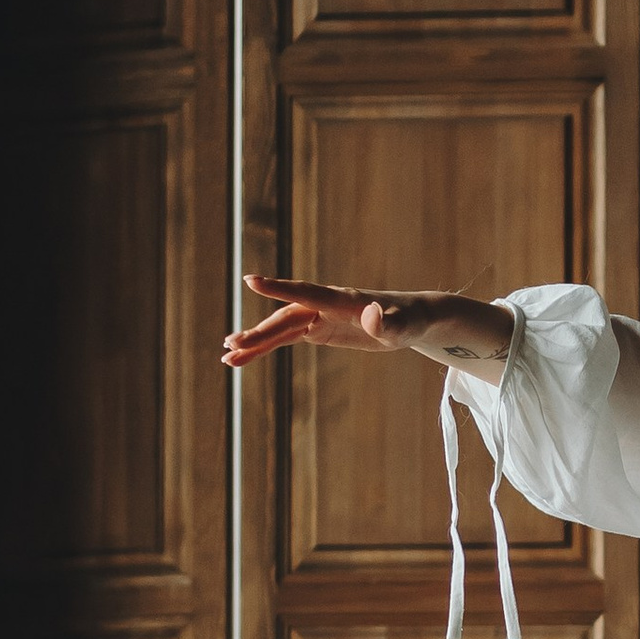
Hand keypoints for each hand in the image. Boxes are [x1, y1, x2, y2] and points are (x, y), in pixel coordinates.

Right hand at [220, 277, 512, 372]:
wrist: (412, 318)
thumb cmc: (410, 320)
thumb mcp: (404, 325)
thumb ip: (388, 322)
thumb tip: (374, 314)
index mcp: (341, 300)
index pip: (305, 293)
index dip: (279, 288)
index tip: (251, 280)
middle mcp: (324, 305)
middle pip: (284, 317)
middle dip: (258, 333)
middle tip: (231, 348)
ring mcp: (318, 316)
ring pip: (280, 329)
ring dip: (254, 342)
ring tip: (227, 358)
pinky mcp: (318, 329)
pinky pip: (286, 338)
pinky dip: (265, 346)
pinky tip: (244, 356)